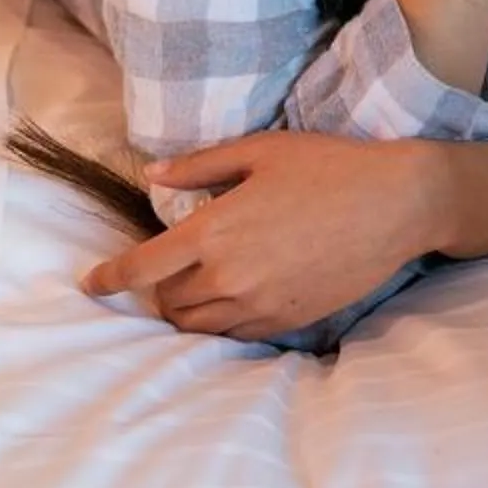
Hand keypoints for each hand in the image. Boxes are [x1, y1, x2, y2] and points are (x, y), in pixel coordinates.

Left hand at [80, 130, 437, 340]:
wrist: (396, 205)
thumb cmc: (329, 166)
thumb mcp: (261, 151)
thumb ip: (201, 167)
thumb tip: (154, 174)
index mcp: (214, 231)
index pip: (141, 268)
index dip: (108, 278)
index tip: (91, 284)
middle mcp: (229, 276)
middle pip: (166, 302)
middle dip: (157, 288)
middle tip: (169, 267)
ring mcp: (259, 304)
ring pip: (197, 326)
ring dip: (185, 309)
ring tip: (197, 285)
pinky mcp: (287, 321)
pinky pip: (234, 335)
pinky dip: (221, 322)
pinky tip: (233, 298)